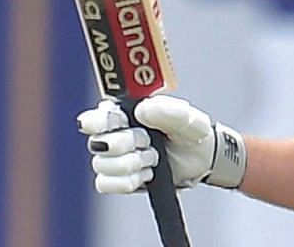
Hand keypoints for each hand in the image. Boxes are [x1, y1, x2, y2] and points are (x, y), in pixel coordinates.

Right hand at [77, 96, 245, 193]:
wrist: (200, 159)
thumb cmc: (188, 132)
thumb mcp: (184, 117)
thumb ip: (166, 110)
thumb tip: (141, 110)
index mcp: (123, 112)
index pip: (93, 117)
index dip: (99, 121)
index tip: (120, 123)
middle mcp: (112, 134)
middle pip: (100, 143)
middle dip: (130, 143)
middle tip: (149, 140)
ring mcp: (112, 158)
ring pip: (103, 165)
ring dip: (133, 163)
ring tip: (153, 156)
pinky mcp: (116, 180)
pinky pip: (106, 184)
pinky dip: (130, 180)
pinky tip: (147, 173)